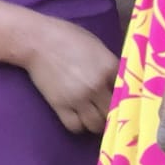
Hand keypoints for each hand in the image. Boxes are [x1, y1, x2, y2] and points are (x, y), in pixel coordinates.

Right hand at [22, 16, 118, 132]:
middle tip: (110, 114)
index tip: (125, 102)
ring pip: (96, 124)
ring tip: (95, 117)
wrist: (38, 41)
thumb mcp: (98, 48)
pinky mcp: (60, 105)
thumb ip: (110, 66)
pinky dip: (79, 126)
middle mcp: (97, 85)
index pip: (127, 92)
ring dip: (97, 123)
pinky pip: (75, 126)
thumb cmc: (69, 38)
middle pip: (113, 111)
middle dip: (113, 114)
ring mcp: (78, 97)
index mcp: (110, 68)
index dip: (126, 98)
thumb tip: (119, 81)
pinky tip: (80, 118)